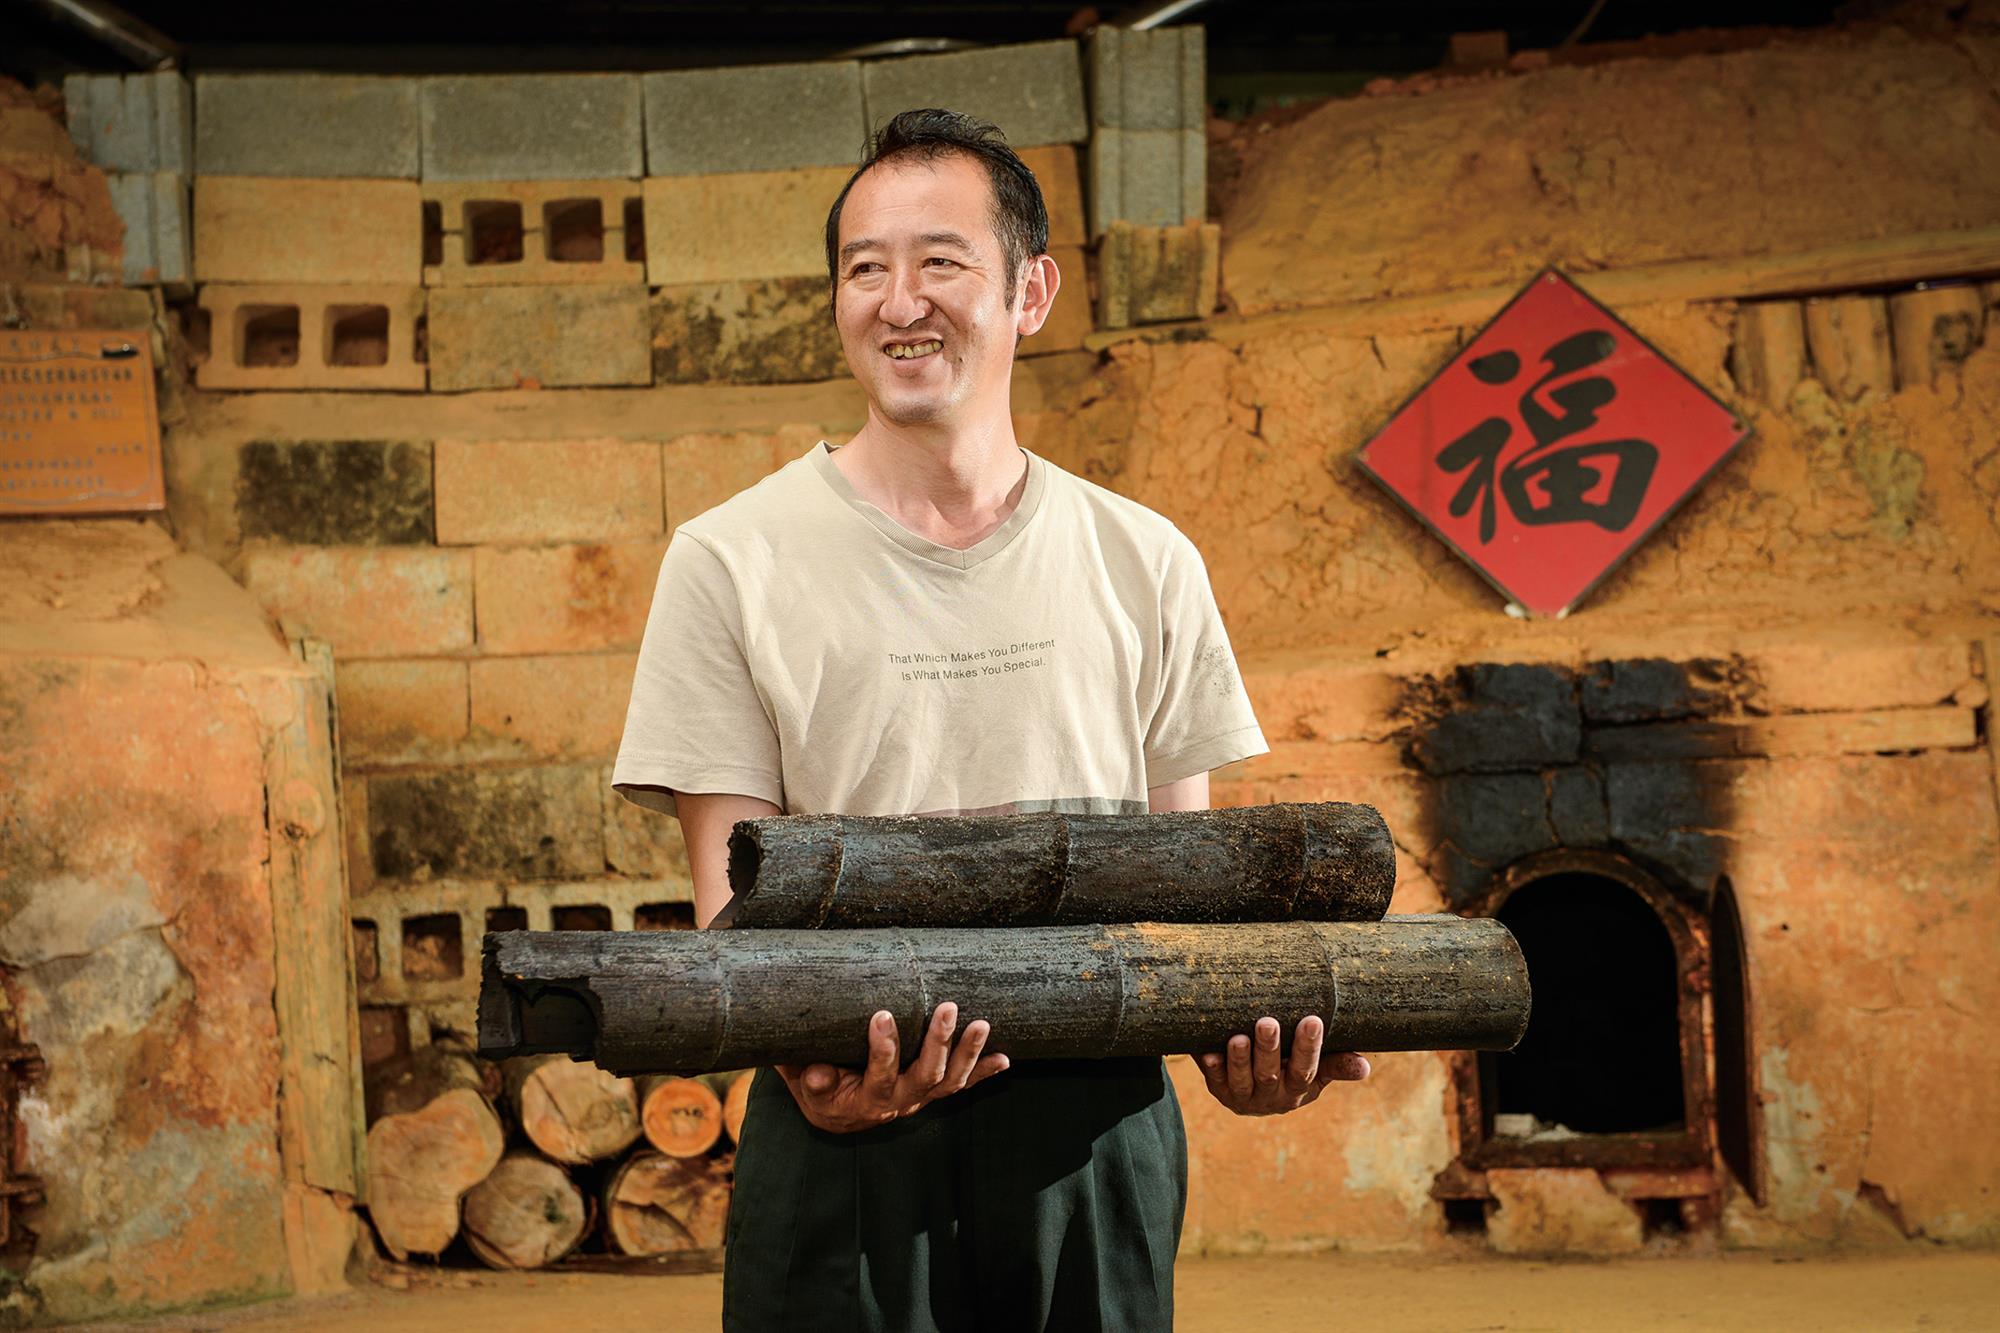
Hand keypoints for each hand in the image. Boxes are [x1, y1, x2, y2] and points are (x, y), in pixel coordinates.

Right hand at [774, 1001, 1008, 1133]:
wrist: (836, 1114)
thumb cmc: (818, 1089)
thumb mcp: (804, 1085)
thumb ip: (808, 1078)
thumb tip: (818, 1072)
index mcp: (867, 1101)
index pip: (879, 1076)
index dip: (883, 1049)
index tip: (882, 1015)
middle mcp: (900, 1101)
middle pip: (926, 1076)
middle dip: (939, 1042)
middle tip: (948, 1008)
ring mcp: (921, 1096)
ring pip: (951, 1080)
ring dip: (969, 1053)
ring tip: (982, 1023)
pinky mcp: (933, 1091)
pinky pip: (962, 1084)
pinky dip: (984, 1072)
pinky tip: (1004, 1059)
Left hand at [1196, 1015, 1369, 1116]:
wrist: (1254, 1086)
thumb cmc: (1292, 1067)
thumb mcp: (1317, 1069)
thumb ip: (1337, 1065)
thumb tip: (1366, 1067)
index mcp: (1298, 1090)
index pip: (1306, 1071)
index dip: (1309, 1048)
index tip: (1313, 1020)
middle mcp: (1271, 1097)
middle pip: (1270, 1074)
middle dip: (1269, 1049)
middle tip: (1267, 1022)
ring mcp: (1243, 1096)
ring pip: (1241, 1079)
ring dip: (1239, 1060)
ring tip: (1238, 1038)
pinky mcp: (1220, 1089)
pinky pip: (1213, 1079)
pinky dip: (1211, 1067)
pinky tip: (1207, 1053)